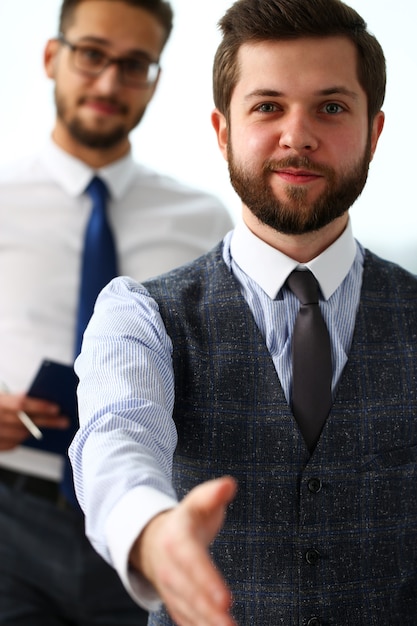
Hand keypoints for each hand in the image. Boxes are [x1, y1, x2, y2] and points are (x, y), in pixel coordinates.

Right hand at [0, 392, 68, 449]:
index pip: (21, 404)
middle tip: (64, 421)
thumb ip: (16, 399)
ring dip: (35, 430)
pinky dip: (21, 438)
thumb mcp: (0, 397)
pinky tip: (27, 432)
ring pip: (20, 435)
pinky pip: (11, 445)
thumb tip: (43, 401)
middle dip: (47, 422)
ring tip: (50, 424)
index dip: (40, 406)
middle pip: (25, 422)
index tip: (57, 408)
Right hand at [131, 476, 237, 625]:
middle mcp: (169, 568)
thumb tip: (229, 485)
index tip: (226, 599)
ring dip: (207, 624)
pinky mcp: (175, 603)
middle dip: (209, 611)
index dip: (207, 580)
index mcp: (177, 539)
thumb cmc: (184, 520)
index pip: (192, 562)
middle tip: (230, 625)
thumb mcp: (197, 501)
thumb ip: (214, 494)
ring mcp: (169, 588)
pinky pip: (186, 621)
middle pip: (190, 593)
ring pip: (188, 612)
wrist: (152, 540)